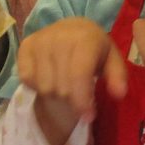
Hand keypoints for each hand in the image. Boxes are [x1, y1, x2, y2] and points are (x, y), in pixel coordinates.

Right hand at [17, 17, 127, 144]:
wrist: (71, 27)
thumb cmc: (94, 48)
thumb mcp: (112, 59)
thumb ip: (117, 76)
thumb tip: (119, 94)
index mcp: (84, 39)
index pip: (78, 76)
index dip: (82, 101)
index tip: (88, 117)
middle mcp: (58, 37)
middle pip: (61, 88)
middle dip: (71, 99)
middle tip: (78, 95)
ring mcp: (39, 41)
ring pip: (44, 87)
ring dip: (55, 94)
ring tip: (64, 83)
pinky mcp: (25, 46)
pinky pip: (27, 79)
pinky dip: (38, 85)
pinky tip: (49, 76)